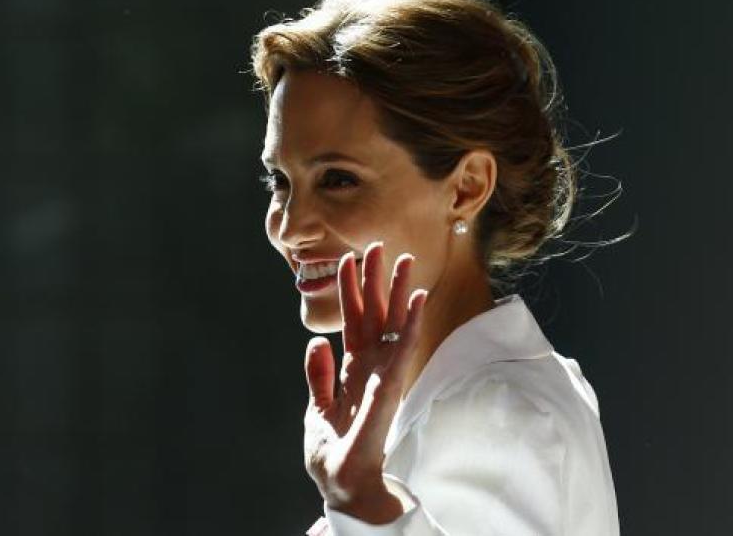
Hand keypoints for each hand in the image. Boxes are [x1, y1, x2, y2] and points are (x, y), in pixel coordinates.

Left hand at [303, 241, 427, 522]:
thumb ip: (319, 375)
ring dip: (398, 293)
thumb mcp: (317, 409)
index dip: (350, 291)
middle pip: (374, 315)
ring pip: (391, 325)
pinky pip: (401, 351)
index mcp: (352, 369)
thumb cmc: (333, 452)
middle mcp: (370, 367)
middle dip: (375, 281)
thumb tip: (316, 341)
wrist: (345, 487)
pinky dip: (409, 325)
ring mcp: (382, 376)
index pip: (351, 321)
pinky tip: (416, 300)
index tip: (347, 259)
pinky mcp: (390, 389)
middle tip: (378, 246)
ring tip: (405, 261)